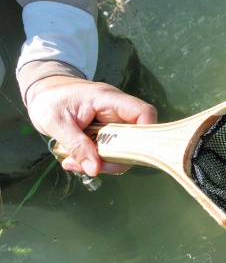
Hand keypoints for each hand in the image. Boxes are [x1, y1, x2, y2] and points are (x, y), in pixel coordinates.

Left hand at [25, 76, 157, 175]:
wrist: (42, 93)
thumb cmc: (49, 99)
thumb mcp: (56, 123)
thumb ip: (76, 145)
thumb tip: (94, 169)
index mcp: (109, 100)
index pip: (143, 113)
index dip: (146, 133)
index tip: (131, 154)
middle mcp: (117, 111)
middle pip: (136, 138)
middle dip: (117, 158)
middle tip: (92, 167)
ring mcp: (113, 123)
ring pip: (123, 149)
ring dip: (104, 163)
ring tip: (75, 163)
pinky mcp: (107, 133)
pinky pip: (111, 151)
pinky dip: (96, 161)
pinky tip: (76, 160)